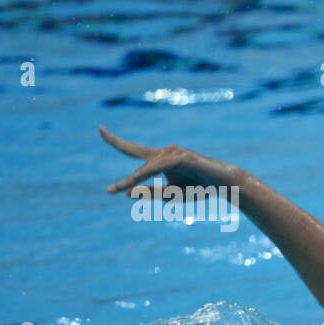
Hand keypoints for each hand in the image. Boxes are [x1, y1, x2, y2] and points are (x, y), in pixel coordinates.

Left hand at [99, 126, 220, 195]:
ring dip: (144, 183)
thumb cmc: (199, 189)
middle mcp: (164, 152)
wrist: (224, 186)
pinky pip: (160, 167)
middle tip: (110, 191)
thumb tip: (126, 192)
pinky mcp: (183, 157)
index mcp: (159, 159)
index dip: (115, 140)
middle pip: (140, 169)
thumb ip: (150, 193)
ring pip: (149, 170)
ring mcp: (174, 153)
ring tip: (146, 195)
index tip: (99, 129)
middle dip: (127, 181)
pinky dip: (149, 173)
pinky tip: (139, 178)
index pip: (132, 149)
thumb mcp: (170, 195)